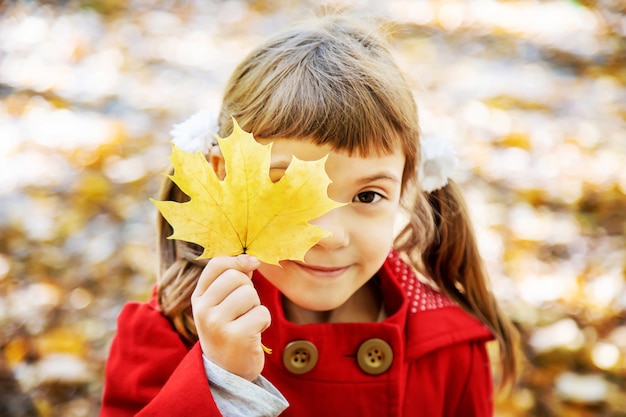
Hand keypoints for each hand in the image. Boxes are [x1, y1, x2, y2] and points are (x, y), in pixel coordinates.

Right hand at [191, 254, 269, 380]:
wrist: (227, 372)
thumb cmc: (228, 331)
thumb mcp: (221, 305)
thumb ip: (232, 281)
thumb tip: (251, 259)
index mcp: (198, 298)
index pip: (216, 264)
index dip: (238, 261)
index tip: (251, 265)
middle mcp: (203, 310)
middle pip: (237, 277)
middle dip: (249, 290)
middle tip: (245, 309)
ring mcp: (217, 324)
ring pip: (250, 294)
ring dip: (257, 307)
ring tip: (248, 322)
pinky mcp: (236, 336)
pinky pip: (262, 313)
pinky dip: (264, 322)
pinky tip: (254, 334)